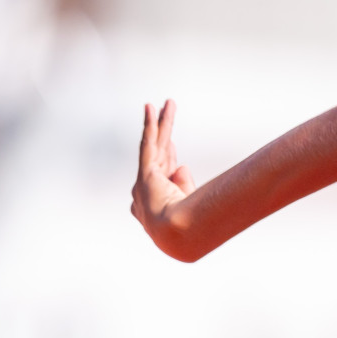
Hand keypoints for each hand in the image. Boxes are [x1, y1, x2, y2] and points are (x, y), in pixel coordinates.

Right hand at [131, 100, 195, 253]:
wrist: (177, 235)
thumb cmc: (188, 227)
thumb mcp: (190, 203)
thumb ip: (185, 183)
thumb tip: (182, 166)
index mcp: (159, 200)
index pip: (165, 172)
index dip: (169, 156)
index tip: (172, 143)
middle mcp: (147, 189)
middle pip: (160, 153)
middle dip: (165, 132)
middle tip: (166, 113)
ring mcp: (146, 180)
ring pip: (154, 143)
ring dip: (159, 122)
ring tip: (163, 103)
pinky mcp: (146, 171)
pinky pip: (148, 143)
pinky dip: (150, 125)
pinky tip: (151, 107)